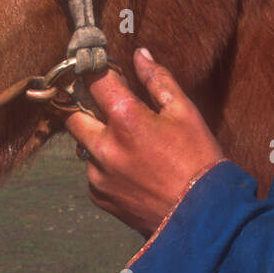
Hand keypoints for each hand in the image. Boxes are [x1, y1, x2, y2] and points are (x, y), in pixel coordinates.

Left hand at [64, 47, 225, 237]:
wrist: (201, 217)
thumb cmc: (198, 160)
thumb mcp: (185, 112)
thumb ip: (158, 80)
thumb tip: (140, 55)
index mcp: (125, 119)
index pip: (94, 81)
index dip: (94, 70)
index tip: (98, 67)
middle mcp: (104, 146)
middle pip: (72, 114)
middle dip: (85, 106)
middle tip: (107, 107)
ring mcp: (98, 175)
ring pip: (84, 145)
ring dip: (99, 139)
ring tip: (132, 147)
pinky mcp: (100, 197)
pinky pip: (94, 173)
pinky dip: (107, 167)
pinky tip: (134, 171)